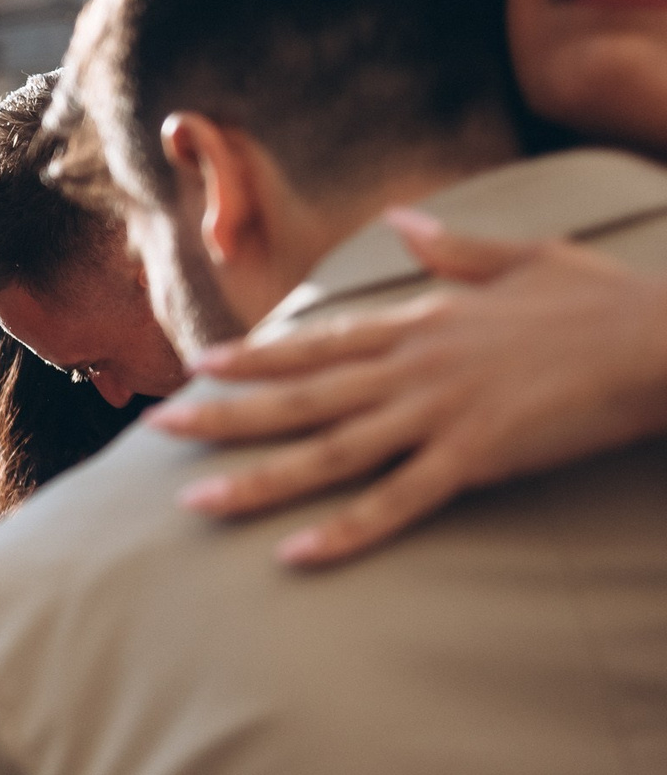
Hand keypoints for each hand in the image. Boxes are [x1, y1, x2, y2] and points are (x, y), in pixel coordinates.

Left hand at [148, 208, 666, 566]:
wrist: (663, 340)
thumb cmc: (605, 304)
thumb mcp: (525, 257)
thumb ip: (456, 247)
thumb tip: (408, 220)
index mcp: (423, 323)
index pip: (319, 344)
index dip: (256, 357)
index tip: (199, 363)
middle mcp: (414, 366)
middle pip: (300, 398)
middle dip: (225, 416)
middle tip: (158, 431)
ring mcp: (439, 413)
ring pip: (328, 452)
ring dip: (258, 480)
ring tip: (195, 503)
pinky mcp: (476, 457)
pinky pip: (397, 503)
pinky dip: (345, 531)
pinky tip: (296, 554)